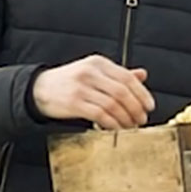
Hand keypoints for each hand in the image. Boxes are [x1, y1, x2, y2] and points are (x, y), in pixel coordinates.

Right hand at [33, 56, 154, 129]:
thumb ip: (118, 75)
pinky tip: (115, 129)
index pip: (127, 77)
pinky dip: (111, 123)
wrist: (40, 89)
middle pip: (122, 92)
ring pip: (112, 105)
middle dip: (136, 109)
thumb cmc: (71, 82)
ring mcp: (81, 87)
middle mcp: (90, 72)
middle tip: (141, 120)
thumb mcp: (94, 72)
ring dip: (125, 119)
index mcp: (98, 62)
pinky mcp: (73, 102)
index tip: (149, 106)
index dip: (142, 94)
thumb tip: (142, 75)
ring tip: (130, 126)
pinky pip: (100, 115)